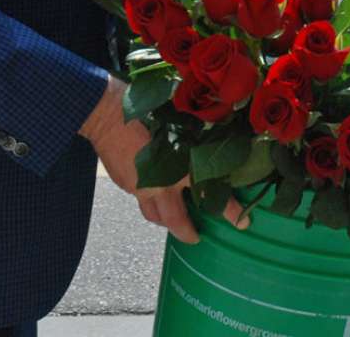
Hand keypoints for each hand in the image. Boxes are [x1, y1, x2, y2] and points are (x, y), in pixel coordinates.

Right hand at [79, 76, 247, 243]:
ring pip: (153, 214)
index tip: (241, 224)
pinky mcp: (125, 182)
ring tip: (176, 219)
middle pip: (173, 220)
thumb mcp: (181, 125)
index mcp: (178, 170)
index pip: (208, 192)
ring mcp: (140, 186)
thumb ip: (198, 139)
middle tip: (195, 237)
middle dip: (186, 232)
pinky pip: (141, 199)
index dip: (226, 209)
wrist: (108, 116)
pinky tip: (157, 192)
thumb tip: (218, 141)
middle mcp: (160, 184)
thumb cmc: (149, 113)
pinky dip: (151, 201)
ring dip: (165, 220)